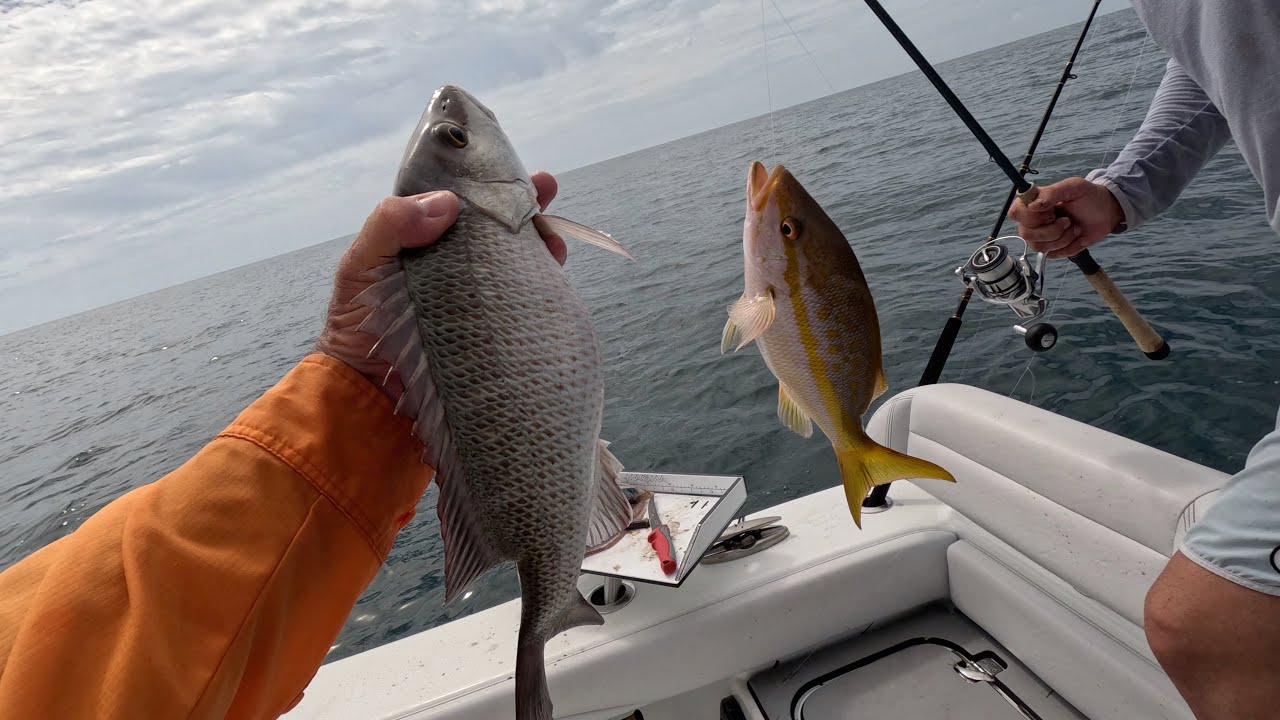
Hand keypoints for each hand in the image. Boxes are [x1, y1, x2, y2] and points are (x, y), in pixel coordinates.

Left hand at [315, 171, 565, 396]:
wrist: (369, 403)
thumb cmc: (356, 331)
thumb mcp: (359, 268)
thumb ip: (390, 226)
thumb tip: (449, 204)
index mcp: (419, 244)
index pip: (456, 204)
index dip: (483, 183)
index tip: (508, 168)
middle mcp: (452, 267)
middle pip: (493, 228)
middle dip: (522, 205)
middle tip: (547, 189)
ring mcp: (475, 300)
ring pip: (514, 260)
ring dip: (538, 243)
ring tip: (554, 240)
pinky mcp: (494, 331)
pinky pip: (523, 301)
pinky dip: (542, 285)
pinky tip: (552, 274)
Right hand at [1007, 177, 1124, 258]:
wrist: (1105, 212)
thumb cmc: (1088, 196)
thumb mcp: (1073, 187)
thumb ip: (1052, 193)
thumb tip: (1032, 205)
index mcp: (1031, 203)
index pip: (1016, 213)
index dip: (1033, 216)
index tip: (1052, 210)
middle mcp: (1031, 221)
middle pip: (1027, 234)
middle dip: (1053, 229)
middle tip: (1067, 220)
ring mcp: (1040, 237)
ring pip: (1039, 247)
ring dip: (1063, 238)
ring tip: (1075, 227)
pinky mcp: (1051, 249)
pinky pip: (1053, 255)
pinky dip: (1070, 246)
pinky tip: (1077, 237)